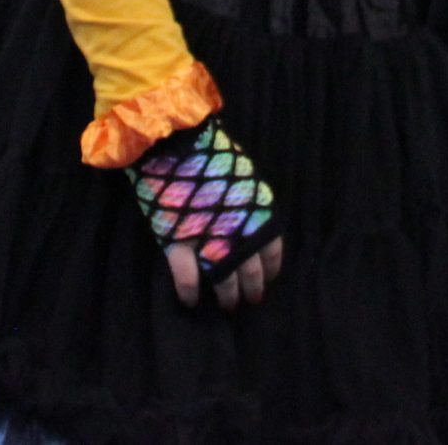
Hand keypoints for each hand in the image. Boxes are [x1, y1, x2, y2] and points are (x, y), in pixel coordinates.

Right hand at [127, 114, 283, 310]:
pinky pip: (188, 278)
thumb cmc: (210, 153)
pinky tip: (191, 301)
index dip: (270, 269)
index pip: (271, 251)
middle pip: (251, 272)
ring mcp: (209, 240)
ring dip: (227, 296)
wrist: (176, 142)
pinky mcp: (179, 243)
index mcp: (257, 214)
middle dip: (251, 289)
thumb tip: (249, 221)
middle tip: (248, 300)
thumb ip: (247, 204)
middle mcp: (239, 232)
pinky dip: (190, 293)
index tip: (267, 278)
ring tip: (226, 305)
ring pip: (225, 281)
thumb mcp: (241, 176)